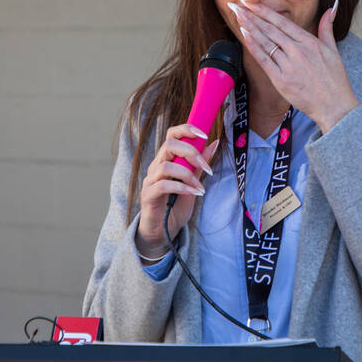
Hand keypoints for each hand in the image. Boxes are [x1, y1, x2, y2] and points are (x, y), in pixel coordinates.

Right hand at [135, 125, 218, 259]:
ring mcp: (150, 180)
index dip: (187, 129)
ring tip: (200, 188)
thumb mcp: (193, 183)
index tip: (205, 135)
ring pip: (166, 166)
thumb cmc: (175, 207)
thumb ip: (199, 165)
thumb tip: (214, 143)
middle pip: (169, 145)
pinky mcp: (148, 195)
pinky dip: (181, 188)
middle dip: (191, 153)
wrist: (163, 232)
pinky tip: (193, 194)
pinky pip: (163, 185)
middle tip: (207, 168)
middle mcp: (156, 166)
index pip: (172, 135)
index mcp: (166, 159)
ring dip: (188, 175)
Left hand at [229, 0, 359, 132]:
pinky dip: (254, 47)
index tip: (251, 3)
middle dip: (252, 16)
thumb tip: (331, 8)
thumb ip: (327, 28)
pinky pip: (264, 60)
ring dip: (249, 28)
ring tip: (238, 17)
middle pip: (270, 29)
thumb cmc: (334, 80)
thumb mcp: (334, 50)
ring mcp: (288, 65)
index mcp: (309, 42)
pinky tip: (244, 36)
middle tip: (237, 5)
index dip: (265, 11)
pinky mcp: (281, 80)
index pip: (282, 22)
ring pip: (265, 42)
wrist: (333, 105)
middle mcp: (297, 51)